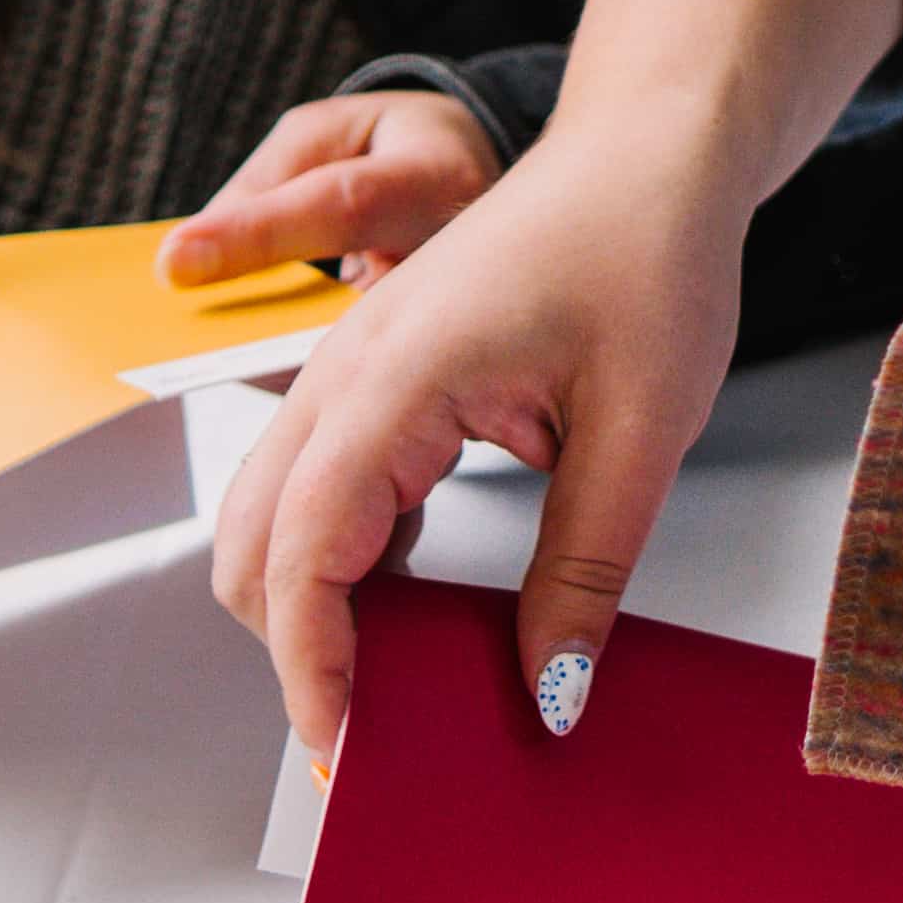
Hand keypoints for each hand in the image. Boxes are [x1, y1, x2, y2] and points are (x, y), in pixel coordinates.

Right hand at [202, 0, 902, 760]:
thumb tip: (548, 692)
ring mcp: (349, 369)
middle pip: (254, 544)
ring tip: (392, 688)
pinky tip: (411, 605)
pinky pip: (318, 485)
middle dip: (294, 650)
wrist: (647, 155)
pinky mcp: (373, 376)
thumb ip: (586, 570)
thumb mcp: (642, 428)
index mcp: (398, 377)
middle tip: (373, 738)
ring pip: (271, 517)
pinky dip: (337, 559)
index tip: (343, 747)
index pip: (307, 551)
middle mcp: (347, 371)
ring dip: (309, 606)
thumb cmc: (647, 253)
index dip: (311, 665)